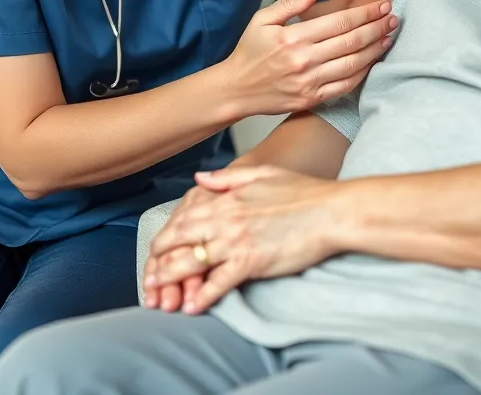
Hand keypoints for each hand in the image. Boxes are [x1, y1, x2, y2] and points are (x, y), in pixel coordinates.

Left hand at [143, 165, 345, 314]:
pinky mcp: (250, 262)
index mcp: (226, 198)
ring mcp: (236, 240)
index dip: (166, 236)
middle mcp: (225, 218)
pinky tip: (192, 307)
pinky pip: (218, 283)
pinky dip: (202, 297)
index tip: (158, 249)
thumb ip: (227, 177)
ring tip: (160, 296)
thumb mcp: (262, 173)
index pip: (183, 218)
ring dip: (171, 281)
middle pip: (179, 241)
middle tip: (150, 278)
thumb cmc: (303, 192)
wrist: (330, 211)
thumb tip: (200, 177)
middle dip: (160, 262)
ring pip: (192, 263)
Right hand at [219, 0, 396, 116]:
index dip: (365, 13)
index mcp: (294, 37)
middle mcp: (304, 60)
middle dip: (377, 28)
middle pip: (352, 41)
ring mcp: (310, 81)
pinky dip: (362, 73)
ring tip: (388, 37)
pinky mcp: (312, 98)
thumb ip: (289, 4)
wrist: (236, 90)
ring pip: (353, 64)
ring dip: (375, 49)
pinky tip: (372, 61)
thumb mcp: (262, 20)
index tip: (382, 6)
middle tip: (393, 19)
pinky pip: (345, 85)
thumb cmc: (249, 53)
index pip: (340, 22)